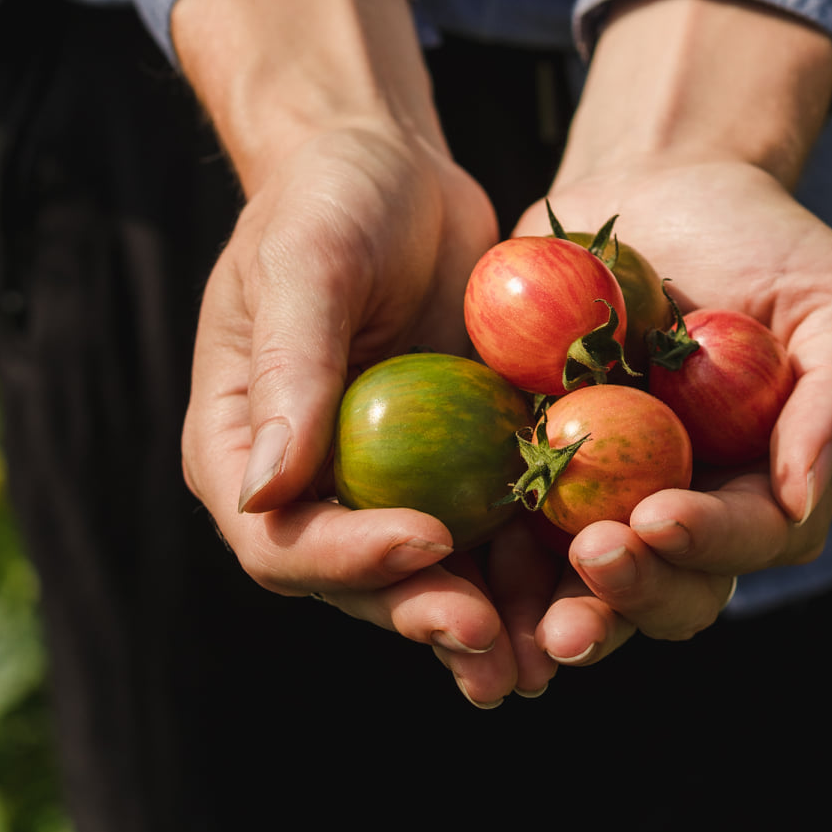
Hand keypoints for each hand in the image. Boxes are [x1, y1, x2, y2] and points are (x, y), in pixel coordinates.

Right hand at [173, 0, 528, 705]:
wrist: (393, 172)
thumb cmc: (326, 202)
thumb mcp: (303, 267)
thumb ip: (288, 373)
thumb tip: (263, 491)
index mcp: (246, 451)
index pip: (282, 540)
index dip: (348, 560)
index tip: (426, 543)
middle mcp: (313, 487)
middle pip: (360, 583)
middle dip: (426, 614)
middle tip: (490, 642)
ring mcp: (387, 485)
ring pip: (432, 578)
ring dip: (487, 622)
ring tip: (543, 659)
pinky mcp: (456, 469)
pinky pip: (493, 533)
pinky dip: (534, 570)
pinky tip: (585, 594)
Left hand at [509, 0, 831, 666]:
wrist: (655, 188)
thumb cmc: (762, 240)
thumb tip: (805, 497)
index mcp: (764, 482)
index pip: (753, 537)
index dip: (711, 541)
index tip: (660, 517)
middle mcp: (688, 507)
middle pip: (675, 590)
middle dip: (636, 594)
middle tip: (594, 559)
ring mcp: (607, 497)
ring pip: (591, 587)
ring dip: (566, 610)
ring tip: (534, 618)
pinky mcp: (534, 470)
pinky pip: (513, 534)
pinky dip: (495, 569)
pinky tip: (462, 568)